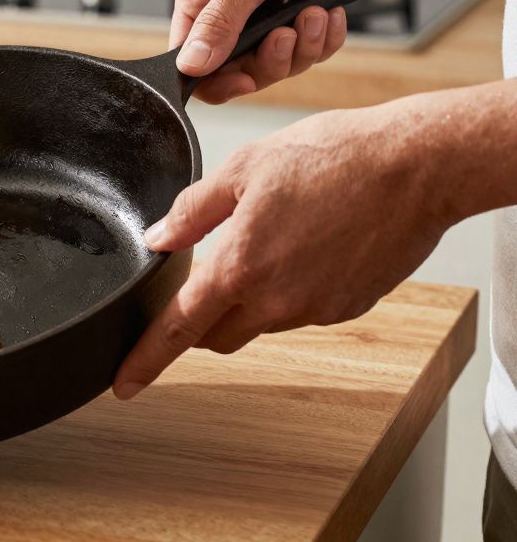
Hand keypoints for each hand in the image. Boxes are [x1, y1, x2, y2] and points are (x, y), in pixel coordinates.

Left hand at [112, 102, 453, 398]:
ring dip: (251, 298)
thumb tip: (158, 239)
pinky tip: (309, 244)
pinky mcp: (349, 307)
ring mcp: (316, 309)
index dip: (145, 360)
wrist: (418, 167)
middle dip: (200, 321)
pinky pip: (304, 309)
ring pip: (262, 321)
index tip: (122, 384)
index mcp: (240, 269)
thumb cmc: (335, 157)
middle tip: (203, 280)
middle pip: (217, 336)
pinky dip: (293, 288)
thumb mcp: (244, 167)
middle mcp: (276, 301)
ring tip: (275, 237)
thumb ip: (193, 211)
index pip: (177, 330)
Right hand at [173, 0, 394, 102]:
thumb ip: (219, 21)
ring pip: (274, 67)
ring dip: (302, 46)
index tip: (244, 80)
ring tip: (315, 12)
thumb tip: (190, 63)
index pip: (189, 57)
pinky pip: (306, 56)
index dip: (213, 77)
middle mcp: (227, 12)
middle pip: (234, 71)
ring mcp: (263, 21)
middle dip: (269, 60)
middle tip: (287, 36)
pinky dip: (323, 39)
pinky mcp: (297, 25)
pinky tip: (329, 11)